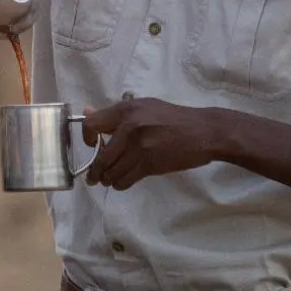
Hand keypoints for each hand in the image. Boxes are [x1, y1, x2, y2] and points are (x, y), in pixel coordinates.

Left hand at [82, 98, 224, 189]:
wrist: (204, 131)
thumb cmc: (173, 118)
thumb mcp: (144, 106)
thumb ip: (116, 113)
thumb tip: (86, 112)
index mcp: (126, 110)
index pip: (91, 124)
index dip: (87, 137)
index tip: (91, 145)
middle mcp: (129, 127)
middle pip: (101, 156)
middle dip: (95, 170)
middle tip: (94, 177)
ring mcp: (139, 147)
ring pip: (111, 172)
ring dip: (108, 179)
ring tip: (109, 180)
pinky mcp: (149, 165)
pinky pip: (125, 180)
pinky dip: (120, 184)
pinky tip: (122, 181)